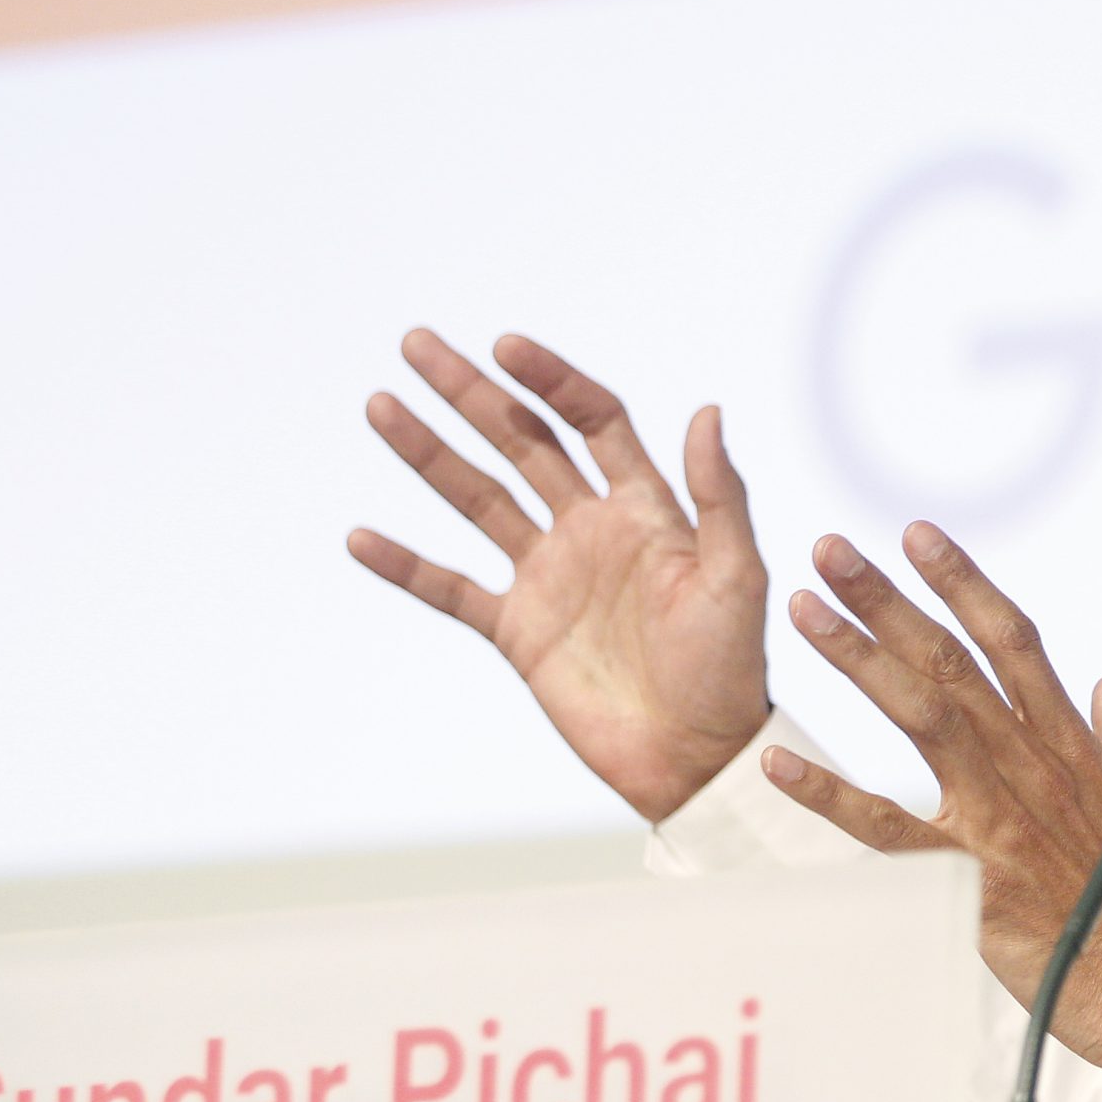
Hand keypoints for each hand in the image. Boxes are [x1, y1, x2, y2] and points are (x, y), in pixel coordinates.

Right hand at [348, 330, 772, 822]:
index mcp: (646, 508)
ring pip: (477, 499)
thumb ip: (721, 497)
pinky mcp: (518, 631)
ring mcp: (549, 576)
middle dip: (471, 393)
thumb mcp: (738, 576)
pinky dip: (407, 565)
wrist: (697, 757)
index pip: (592, 420)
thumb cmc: (731, 667)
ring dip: (428, 453)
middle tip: (418, 344)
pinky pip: (451, 589)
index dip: (552, 380)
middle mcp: (591, 528)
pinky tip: (362, 536)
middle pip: (521, 442)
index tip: (507, 347)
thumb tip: (709, 410)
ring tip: (379, 404)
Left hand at [761, 523, 1101, 1101]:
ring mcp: (1002, 819)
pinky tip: (780, 764)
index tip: (919, 534)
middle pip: (952, 659)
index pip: (1012, 639)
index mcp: (1075, 745)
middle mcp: (1034, 765)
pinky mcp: (975, 881)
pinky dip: (831, 795)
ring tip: (805, 611)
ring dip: (858, 657)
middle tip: (831, 549)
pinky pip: (888, 831)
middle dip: (888, 598)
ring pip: (921, 716)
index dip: (963, 582)